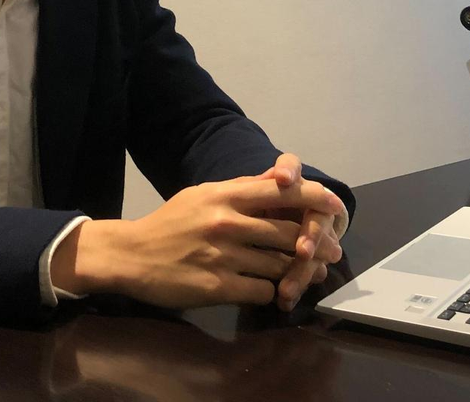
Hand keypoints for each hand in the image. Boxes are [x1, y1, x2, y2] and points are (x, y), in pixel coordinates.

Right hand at [50, 176, 344, 308]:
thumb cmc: (171, 223)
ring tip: (311, 274)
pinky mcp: (217, 286)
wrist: (133, 255)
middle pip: (288, 231)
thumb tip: (280, 179)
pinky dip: (272, 290)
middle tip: (332, 250)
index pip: (280, 191)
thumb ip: (241, 188)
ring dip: (300, 271)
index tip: (336, 205)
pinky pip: (261, 290)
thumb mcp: (203, 195)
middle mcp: (226, 222)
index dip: (315, 197)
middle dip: (316, 243)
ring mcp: (222, 255)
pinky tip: (273, 290)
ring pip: (280, 264)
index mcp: (224, 195)